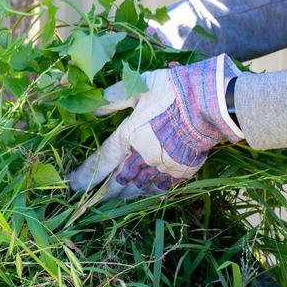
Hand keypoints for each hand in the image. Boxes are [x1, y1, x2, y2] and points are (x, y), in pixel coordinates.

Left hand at [69, 54, 243, 199]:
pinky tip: (141, 196)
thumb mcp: (141, 86)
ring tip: (113, 200)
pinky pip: (159, 189)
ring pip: (137, 189)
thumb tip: (95, 107)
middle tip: (91, 200)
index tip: (74, 185)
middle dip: (102, 192)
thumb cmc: (175, 92)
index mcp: (128, 136)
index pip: (101, 161)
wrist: (212, 104)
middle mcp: (141, 157)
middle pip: (116, 182)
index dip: (86, 175)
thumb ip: (116, 97)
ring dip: (123, 196)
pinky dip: (147, 195)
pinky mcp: (181, 172)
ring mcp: (162, 167)